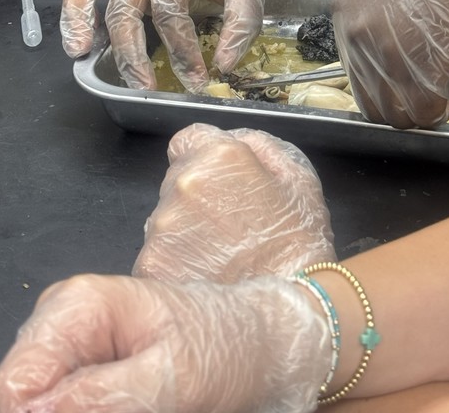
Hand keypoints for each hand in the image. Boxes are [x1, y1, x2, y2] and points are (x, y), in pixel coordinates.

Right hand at [0, 273, 328, 412]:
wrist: (262, 346)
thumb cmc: (226, 346)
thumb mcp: (171, 376)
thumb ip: (100, 395)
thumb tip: (28, 412)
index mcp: (75, 307)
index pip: (12, 387)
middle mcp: (62, 328)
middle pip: (22, 403)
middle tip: (139, 409)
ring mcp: (71, 357)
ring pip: (47, 409)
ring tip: (148, 406)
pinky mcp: (86, 383)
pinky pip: (71, 409)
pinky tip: (141, 408)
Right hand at [59, 0, 286, 90]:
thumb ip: (242, 24)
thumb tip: (224, 65)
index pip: (170, 8)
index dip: (181, 49)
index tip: (198, 79)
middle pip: (125, 6)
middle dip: (132, 53)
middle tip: (145, 87)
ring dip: (82, 21)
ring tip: (81, 53)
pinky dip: (74, 9)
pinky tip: (79, 41)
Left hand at [133, 124, 335, 283]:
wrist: (292, 310)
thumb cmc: (298, 242)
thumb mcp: (298, 176)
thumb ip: (257, 145)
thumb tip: (230, 138)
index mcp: (220, 157)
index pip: (186, 140)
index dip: (203, 160)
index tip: (218, 184)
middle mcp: (183, 185)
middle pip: (175, 182)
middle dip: (196, 198)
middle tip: (227, 227)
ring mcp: (162, 229)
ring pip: (164, 221)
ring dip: (183, 233)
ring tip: (219, 257)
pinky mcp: (150, 267)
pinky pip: (157, 257)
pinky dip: (175, 266)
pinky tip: (205, 277)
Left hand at [332, 0, 448, 128]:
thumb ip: (378, 15)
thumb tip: (391, 45)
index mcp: (346, 12)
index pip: (354, 70)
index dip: (383, 81)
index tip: (405, 78)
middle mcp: (357, 37)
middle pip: (372, 101)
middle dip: (400, 103)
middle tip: (424, 92)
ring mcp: (387, 57)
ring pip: (398, 114)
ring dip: (420, 109)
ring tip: (441, 91)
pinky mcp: (420, 72)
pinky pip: (427, 112)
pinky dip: (442, 110)